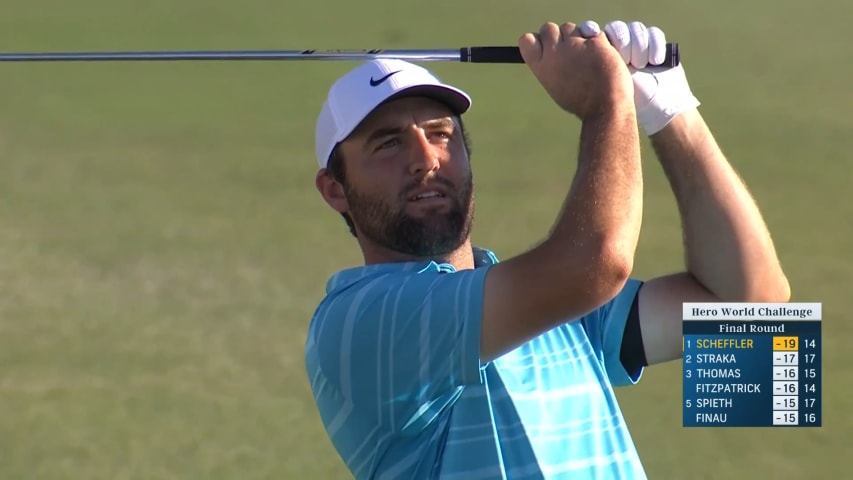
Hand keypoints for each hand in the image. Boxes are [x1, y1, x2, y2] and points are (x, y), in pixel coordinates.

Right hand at [518, 21, 633, 119]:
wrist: (605, 105)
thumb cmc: (582, 102)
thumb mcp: (556, 86)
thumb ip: (551, 66)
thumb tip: (552, 54)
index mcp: (542, 67)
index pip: (527, 40)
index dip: (537, 40)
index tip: (547, 46)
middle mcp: (555, 53)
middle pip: (548, 28)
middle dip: (559, 35)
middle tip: (570, 49)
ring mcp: (574, 46)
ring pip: (572, 27)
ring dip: (578, 36)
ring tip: (588, 55)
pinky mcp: (594, 42)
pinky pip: (594, 33)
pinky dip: (598, 42)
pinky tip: (602, 57)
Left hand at [601, 20, 700, 135]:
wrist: (658, 107)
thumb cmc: (629, 102)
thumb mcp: (610, 84)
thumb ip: (601, 67)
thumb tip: (592, 48)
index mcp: (603, 57)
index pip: (601, 34)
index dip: (606, 37)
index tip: (610, 50)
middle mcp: (620, 48)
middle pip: (619, 29)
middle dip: (626, 44)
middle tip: (629, 63)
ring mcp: (638, 46)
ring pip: (636, 29)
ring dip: (640, 45)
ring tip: (642, 65)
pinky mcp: (656, 46)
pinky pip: (654, 33)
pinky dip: (655, 45)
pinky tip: (655, 61)